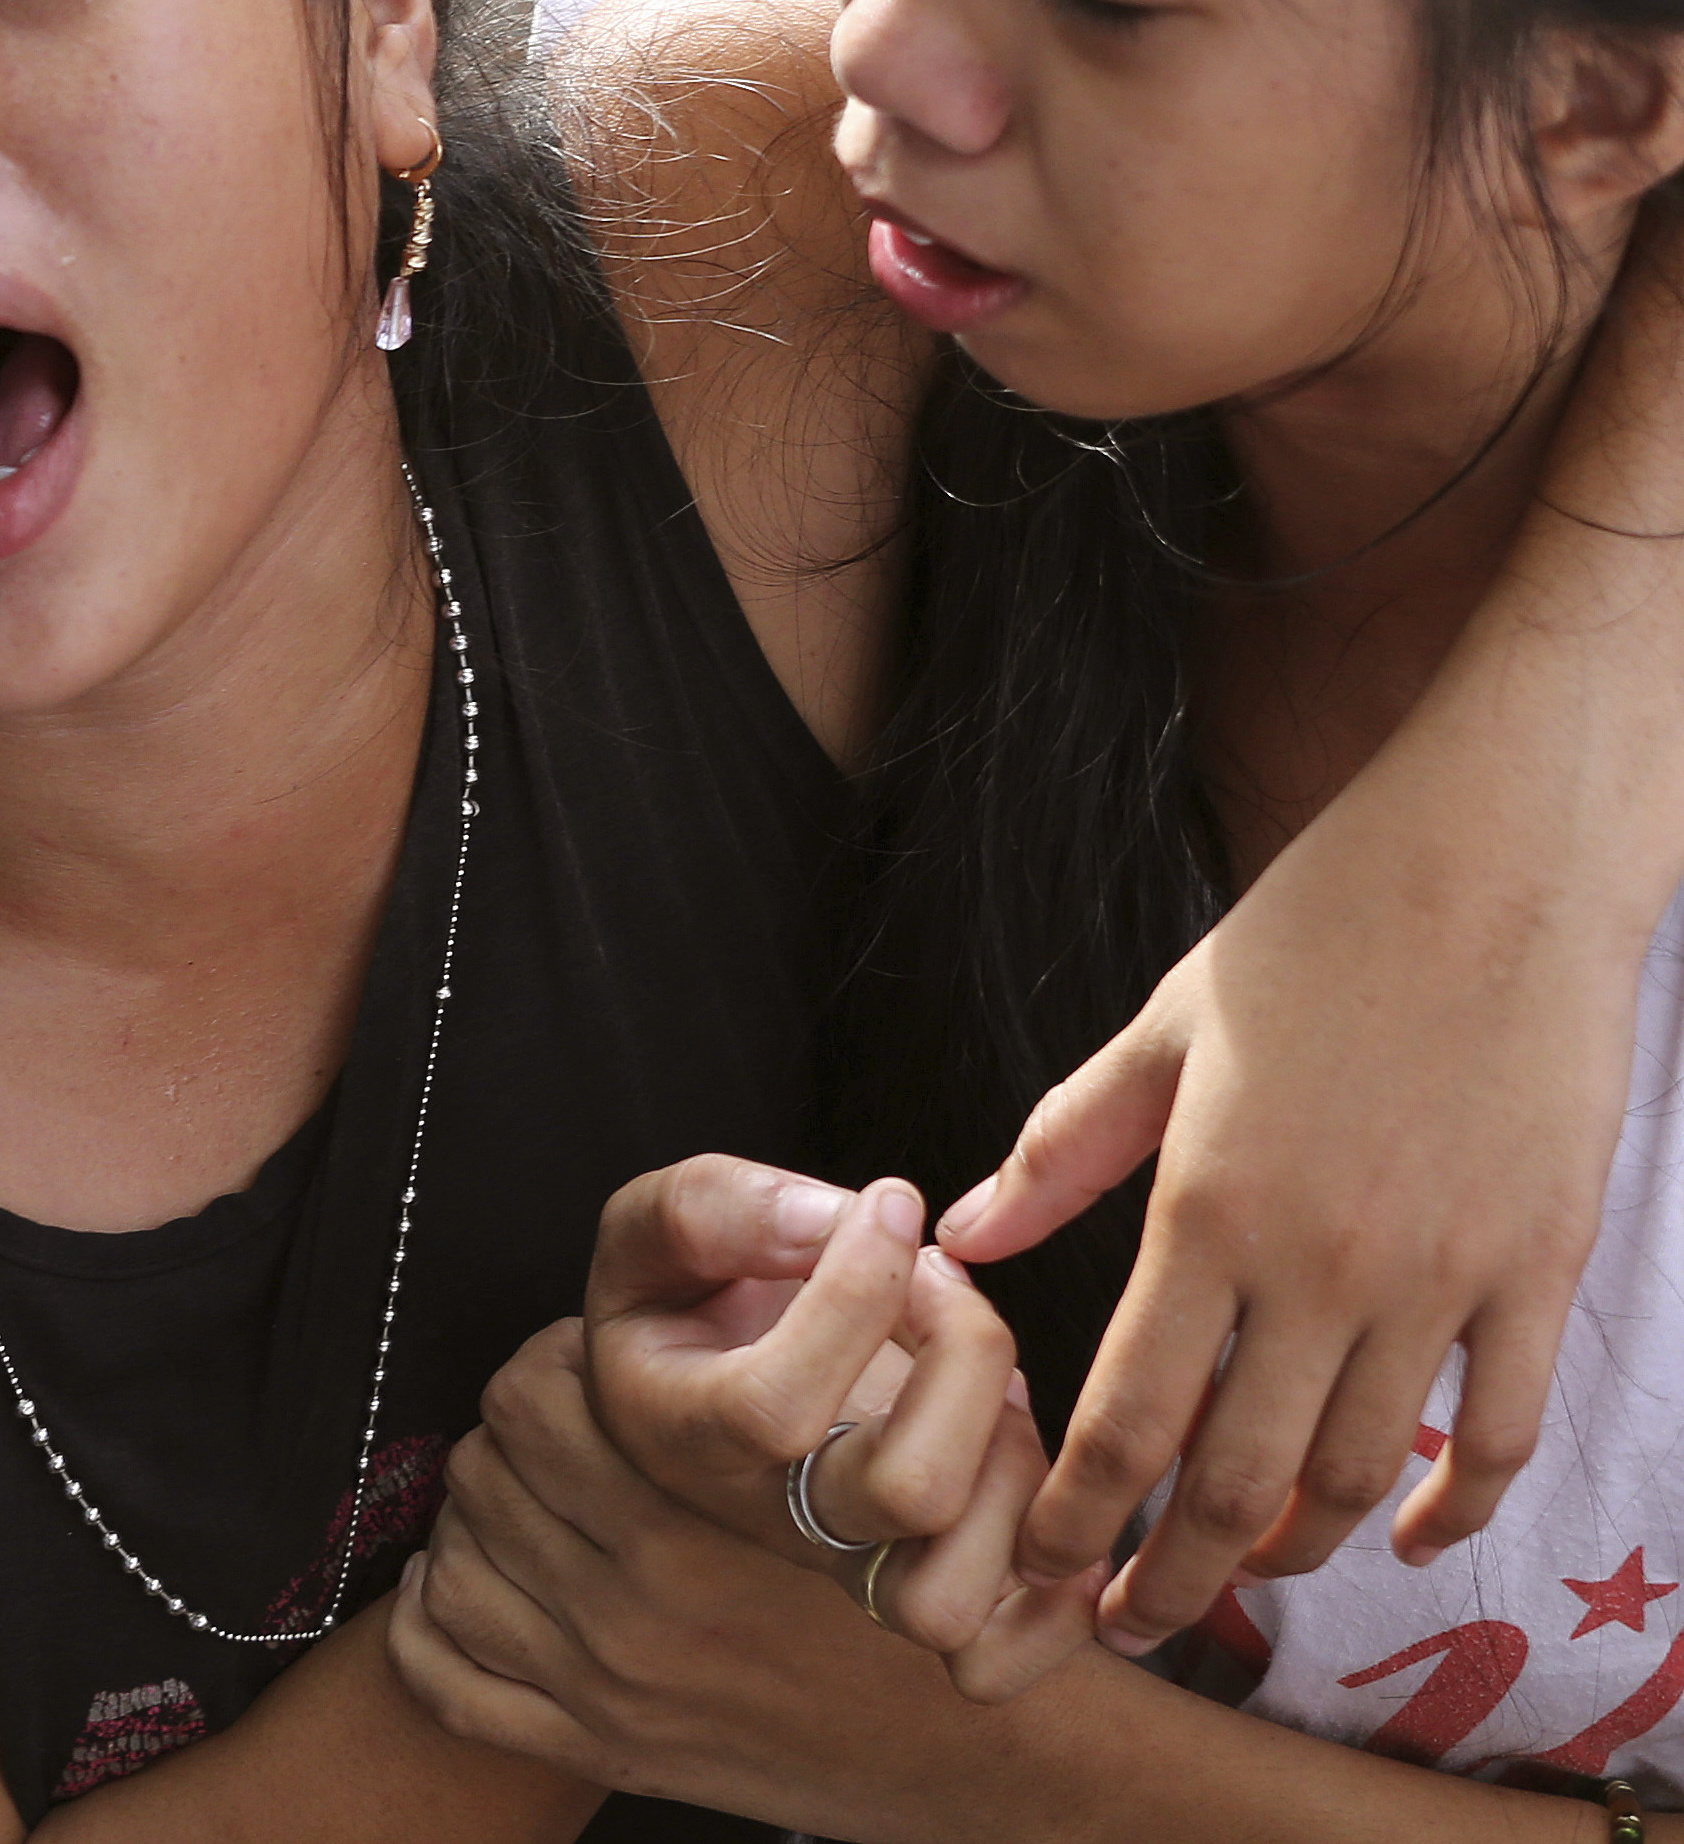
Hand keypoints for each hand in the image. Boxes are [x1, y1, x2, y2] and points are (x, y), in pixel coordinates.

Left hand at [391, 1320, 1025, 1832]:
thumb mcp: (932, 1419)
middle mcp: (651, 1598)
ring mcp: (616, 1679)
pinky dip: (437, 1623)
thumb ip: (839, 1314)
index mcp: (714, 1509)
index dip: (567, 1354)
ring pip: (458, 1546)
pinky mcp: (601, 1747)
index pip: (547, 1382)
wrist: (976, 1749)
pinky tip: (475, 1580)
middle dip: (526, 1420)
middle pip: (491, 1454)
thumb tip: (800, 1220)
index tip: (606, 1357)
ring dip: (488, 1507)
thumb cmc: (951, 1567)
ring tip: (540, 1486)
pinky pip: (446, 1673)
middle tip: (572, 1414)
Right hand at [573, 1159, 1101, 1697]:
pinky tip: (1040, 1479)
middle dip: (963, 1356)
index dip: (854, 1297)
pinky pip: (997, 1659)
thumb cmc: (683, 1295)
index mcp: (685, 1430)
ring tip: (988, 1377)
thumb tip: (838, 1221)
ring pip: (957, 1589)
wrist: (692, 1381)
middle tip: (943, 1280)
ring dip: (1012, 1459)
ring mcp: (851, 1563)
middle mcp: (771, 1515)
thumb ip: (719, 1210)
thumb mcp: (653, 1226)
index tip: (888, 1203)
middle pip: (910, 1494)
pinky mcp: (921, 1584)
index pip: (776, 1406)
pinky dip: (1050, 1598)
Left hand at [941, 787, 1637, 1647]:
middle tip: (1134, 1629)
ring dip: (1296, 1547)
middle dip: (1177, 1576)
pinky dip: (1455, 1506)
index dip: (1085, 1517)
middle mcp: (1321, 1266)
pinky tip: (1409, 1536)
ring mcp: (1439, 1276)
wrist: (1491, 869)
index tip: (1050, 1576)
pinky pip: (1496, 1428)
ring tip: (1241, 1574)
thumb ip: (1061, 1148)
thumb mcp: (1158, 1032)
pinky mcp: (1536, 1268)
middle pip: (1239, 1478)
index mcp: (1208, 1209)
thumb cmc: (1308, 936)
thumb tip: (963, 1237)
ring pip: (1361, 1471)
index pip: (1129, 1412)